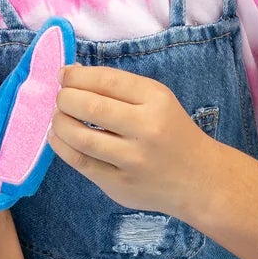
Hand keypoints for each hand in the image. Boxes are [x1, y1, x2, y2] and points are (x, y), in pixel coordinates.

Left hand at [46, 64, 216, 218]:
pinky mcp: (120, 185)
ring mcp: (133, 160)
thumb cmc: (171, 132)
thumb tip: (68, 74)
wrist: (199, 179)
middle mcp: (146, 129)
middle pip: (90, 107)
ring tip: (58, 117)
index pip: (106, 80)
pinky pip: (81, 163)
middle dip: (64, 98)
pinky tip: (59, 137)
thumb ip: (117, 86)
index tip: (63, 76)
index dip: (76, 77)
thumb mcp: (156, 100)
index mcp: (156, 101)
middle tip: (60, 98)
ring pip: (81, 138)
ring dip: (60, 123)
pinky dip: (62, 147)